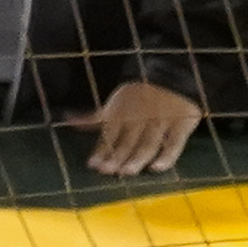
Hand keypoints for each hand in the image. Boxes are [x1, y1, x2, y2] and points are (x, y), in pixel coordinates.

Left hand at [84, 79, 207, 175]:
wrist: (174, 75)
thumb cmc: (138, 94)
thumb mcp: (114, 104)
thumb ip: (92, 117)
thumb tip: (66, 119)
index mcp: (122, 113)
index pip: (111, 134)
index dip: (102, 150)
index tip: (93, 165)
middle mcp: (140, 119)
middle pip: (128, 141)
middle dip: (117, 156)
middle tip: (108, 170)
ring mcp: (161, 122)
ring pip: (147, 143)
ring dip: (137, 157)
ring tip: (127, 171)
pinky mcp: (181, 126)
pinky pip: (174, 143)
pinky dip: (167, 155)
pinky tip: (157, 168)